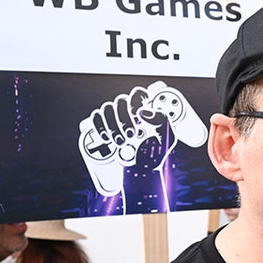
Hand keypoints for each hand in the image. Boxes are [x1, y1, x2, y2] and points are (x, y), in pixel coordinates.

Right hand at [78, 81, 207, 202]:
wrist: (145, 169)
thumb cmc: (158, 150)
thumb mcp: (167, 134)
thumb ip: (161, 118)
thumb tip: (142, 111)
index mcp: (145, 109)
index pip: (137, 93)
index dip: (136, 99)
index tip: (139, 113)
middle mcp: (129, 111)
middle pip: (120, 101)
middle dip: (125, 118)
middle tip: (132, 134)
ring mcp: (115, 119)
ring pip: (107, 109)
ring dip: (112, 125)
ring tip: (121, 142)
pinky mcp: (104, 128)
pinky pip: (95, 119)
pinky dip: (99, 127)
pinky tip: (107, 139)